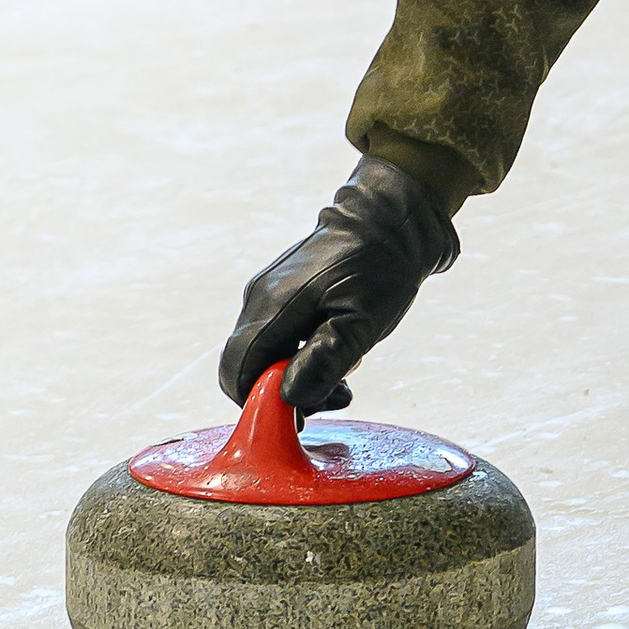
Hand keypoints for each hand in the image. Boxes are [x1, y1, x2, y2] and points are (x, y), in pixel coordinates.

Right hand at [218, 155, 461, 413]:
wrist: (391, 218)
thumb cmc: (381, 268)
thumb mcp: (364, 322)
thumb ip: (325, 360)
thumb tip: (288, 396)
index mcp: (273, 305)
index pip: (237, 372)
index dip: (262, 403)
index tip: (308, 410)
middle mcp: (259, 298)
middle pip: (248, 367)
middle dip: (284, 392)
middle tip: (337, 393)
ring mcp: (266, 292)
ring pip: (264, 354)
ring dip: (298, 375)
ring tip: (346, 374)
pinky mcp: (280, 292)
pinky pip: (277, 337)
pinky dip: (301, 355)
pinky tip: (336, 350)